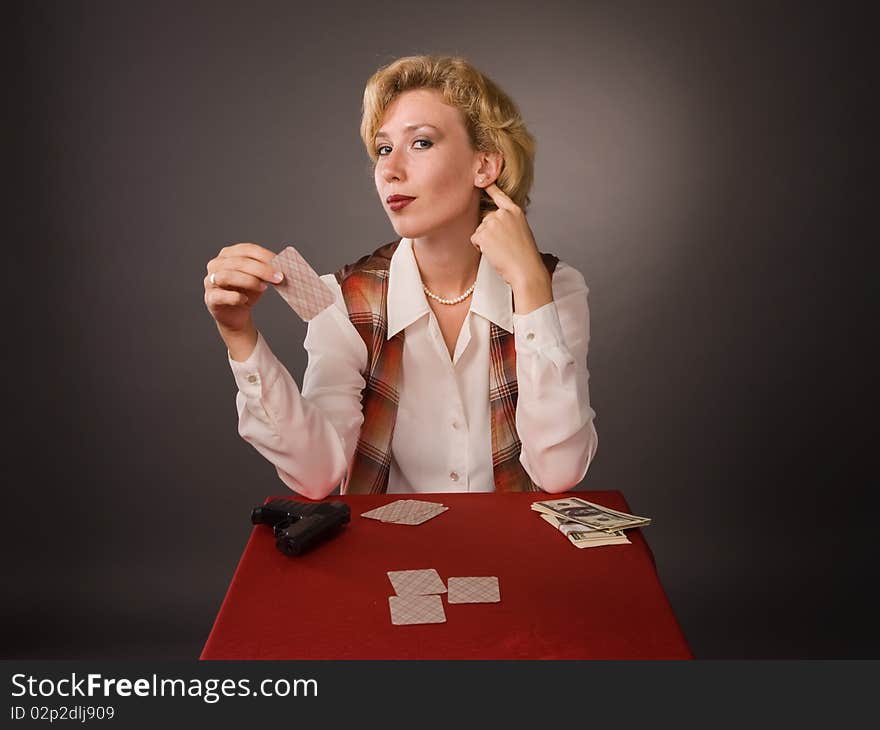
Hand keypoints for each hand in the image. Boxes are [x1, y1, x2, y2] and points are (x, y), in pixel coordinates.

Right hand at [204, 242, 283, 332]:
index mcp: (229, 254)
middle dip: (261, 269)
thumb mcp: (259, 278)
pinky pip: (221, 295)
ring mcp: (210, 281)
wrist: (236, 314)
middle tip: (278, 277)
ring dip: (249, 281)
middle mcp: (216, 264)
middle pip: (239, 262)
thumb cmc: (247, 292)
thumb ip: (267, 271)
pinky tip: (245, 300)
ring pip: (227, 276)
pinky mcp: (210, 298)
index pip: (247, 249)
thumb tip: (283, 268)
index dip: (264, 255)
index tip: (280, 263)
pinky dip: (235, 297)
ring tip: (264, 287)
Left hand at [471, 184, 551, 311]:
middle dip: (490, 233)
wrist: (525, 269)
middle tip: (504, 246)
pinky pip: (475, 239)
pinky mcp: (484, 233)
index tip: (482, 179)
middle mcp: (502, 213)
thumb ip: (509, 221)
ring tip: (500, 250)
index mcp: (515, 211)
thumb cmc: (525, 255)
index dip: (490, 188)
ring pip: (480, 230)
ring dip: (485, 241)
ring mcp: (492, 222)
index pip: (500, 196)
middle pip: (486, 220)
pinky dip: (480, 248)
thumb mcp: (522, 230)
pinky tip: (494, 252)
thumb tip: (496, 221)